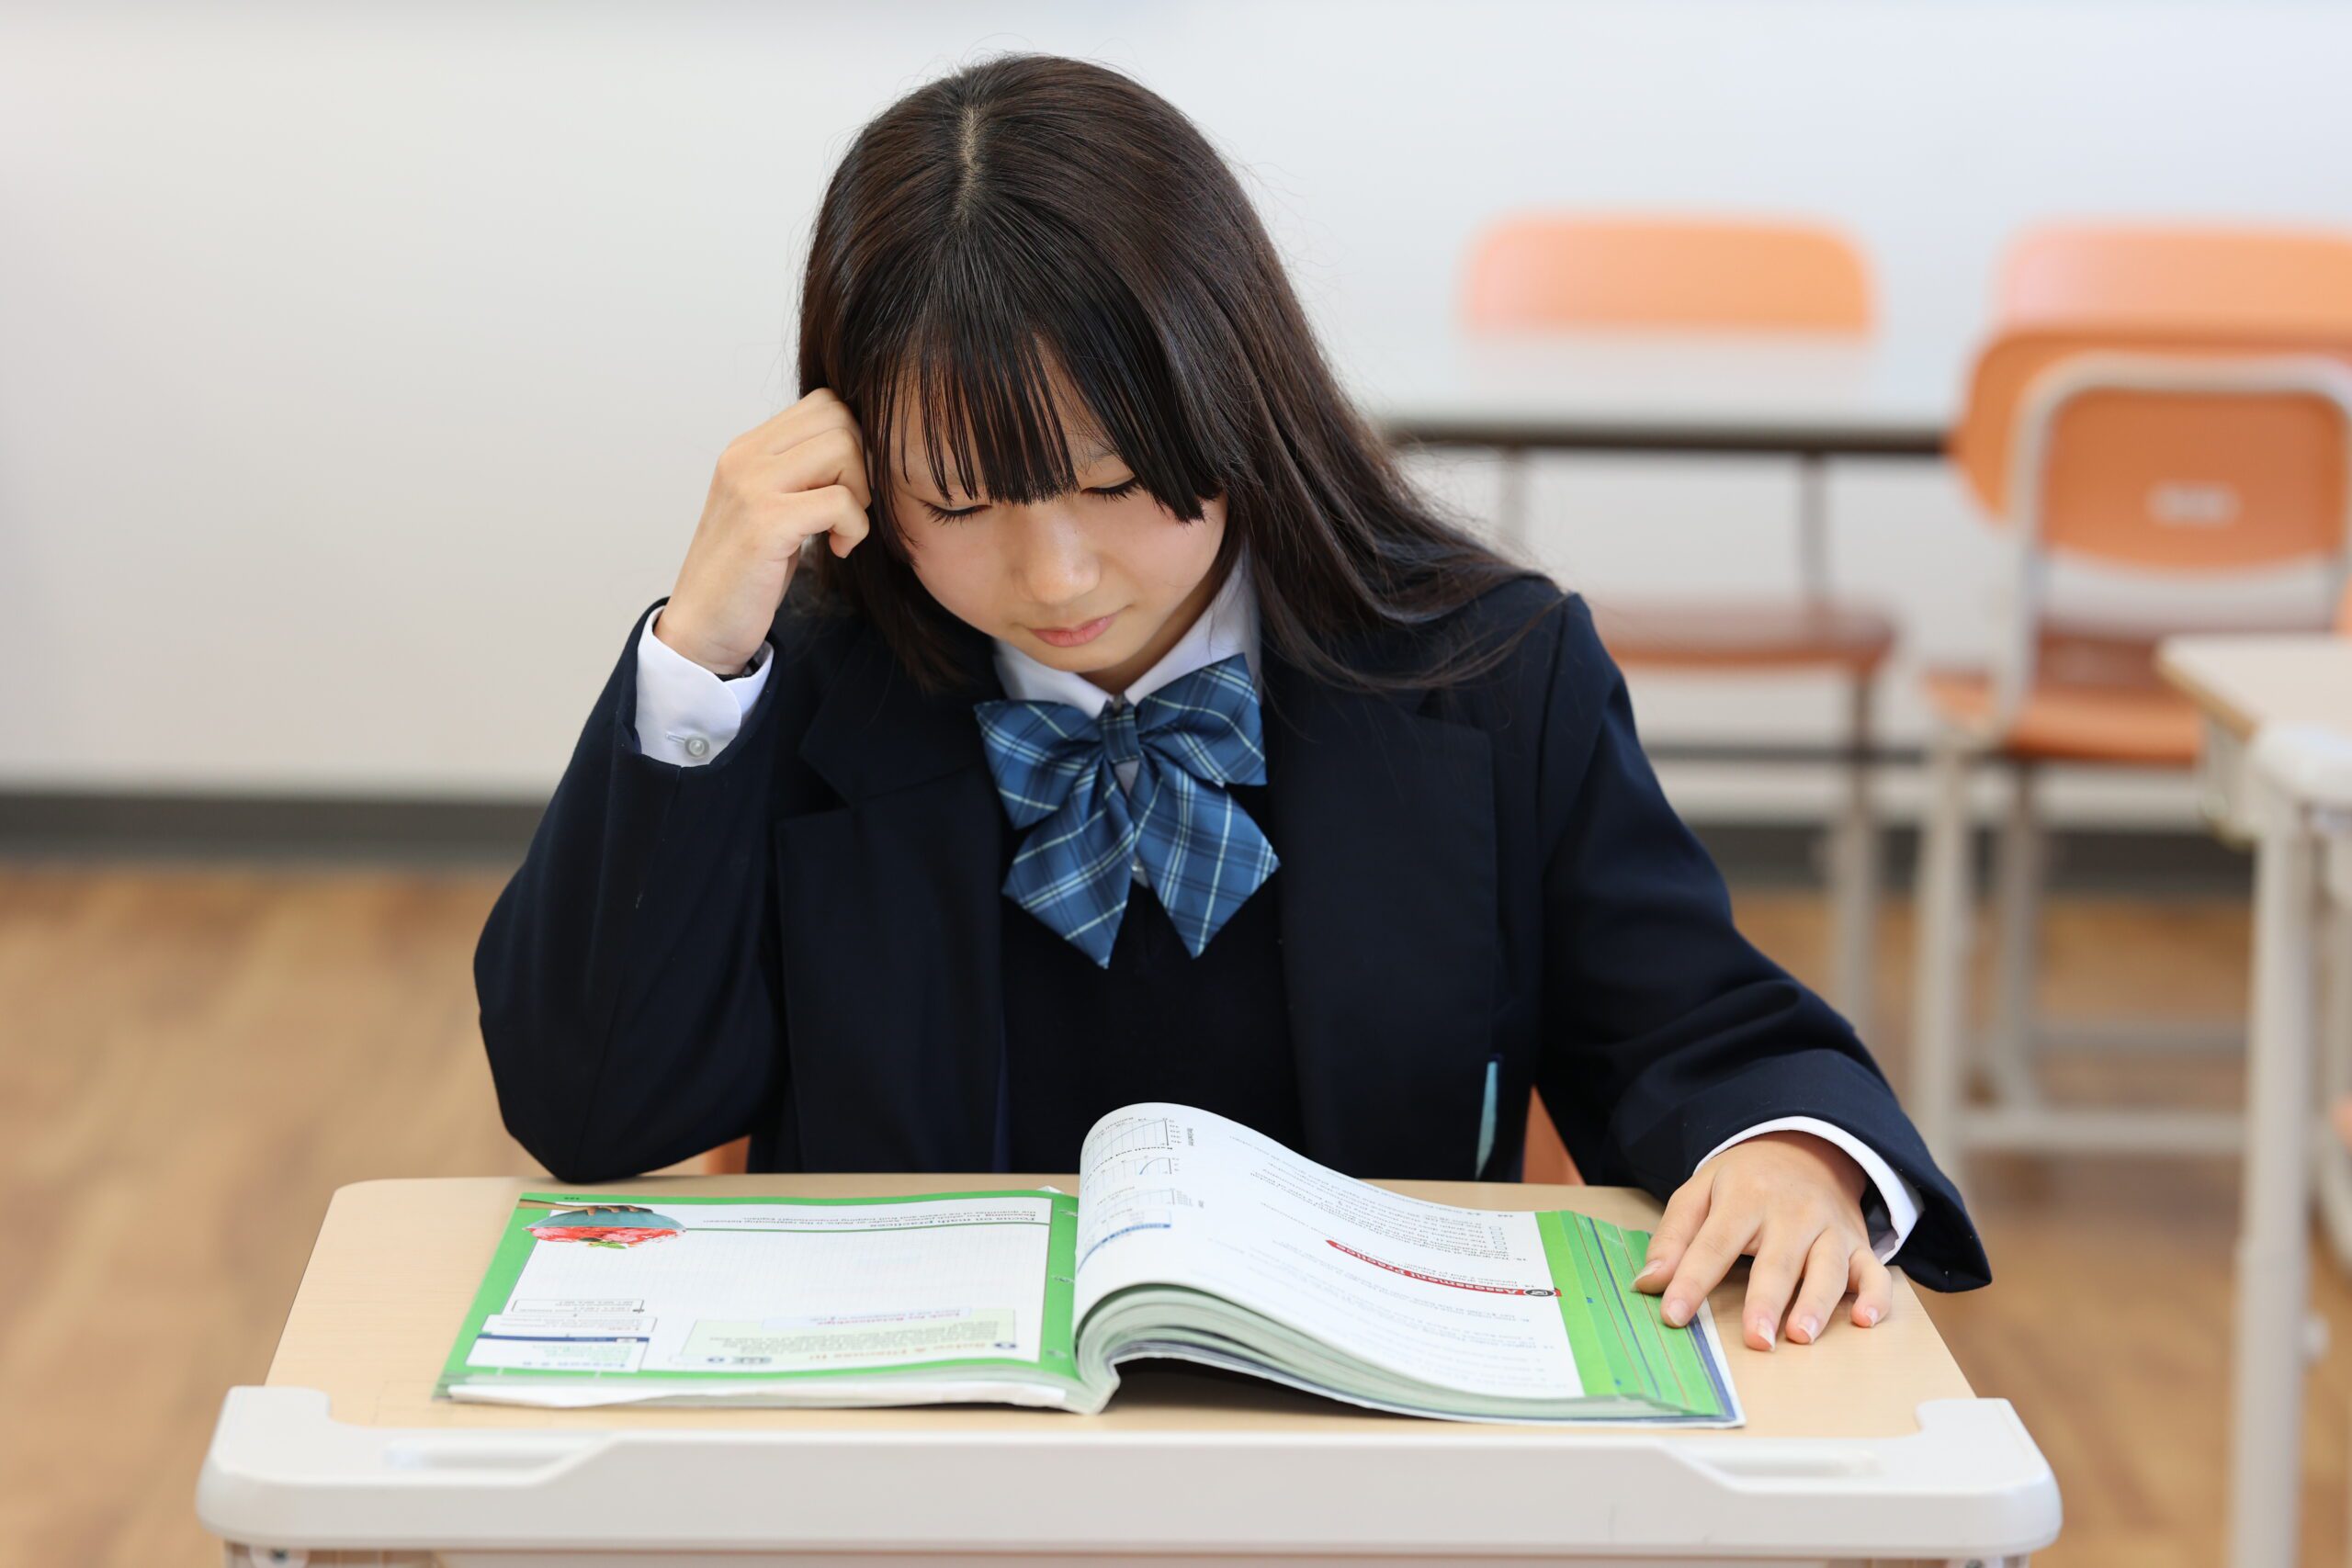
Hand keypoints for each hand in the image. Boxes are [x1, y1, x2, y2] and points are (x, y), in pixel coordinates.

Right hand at [656, 388, 873, 675]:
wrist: (703, 625)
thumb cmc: (746, 571)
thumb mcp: (771, 506)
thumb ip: (801, 470)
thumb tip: (860, 445)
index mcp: (748, 448)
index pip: (825, 403)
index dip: (853, 441)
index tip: (845, 486)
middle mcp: (745, 456)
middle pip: (840, 419)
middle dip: (862, 465)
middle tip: (847, 509)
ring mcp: (752, 486)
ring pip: (844, 450)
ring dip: (859, 495)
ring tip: (840, 529)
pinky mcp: (765, 522)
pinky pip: (841, 502)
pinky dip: (854, 528)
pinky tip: (837, 549)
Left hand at [1630, 1130, 1891, 1350]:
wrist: (1806, 1149)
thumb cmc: (1746, 1181)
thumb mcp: (1701, 1190)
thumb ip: (1674, 1235)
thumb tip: (1649, 1283)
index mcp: (1745, 1198)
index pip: (1715, 1243)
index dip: (1692, 1280)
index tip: (1674, 1315)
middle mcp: (1792, 1213)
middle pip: (1777, 1261)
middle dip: (1766, 1301)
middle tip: (1755, 1340)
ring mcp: (1830, 1229)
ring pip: (1828, 1268)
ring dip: (1817, 1303)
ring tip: (1801, 1336)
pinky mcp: (1859, 1245)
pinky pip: (1875, 1271)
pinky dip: (1876, 1296)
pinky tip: (1865, 1318)